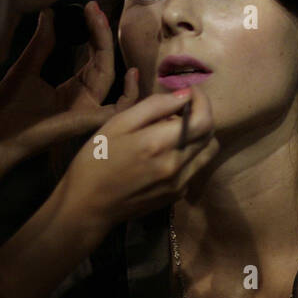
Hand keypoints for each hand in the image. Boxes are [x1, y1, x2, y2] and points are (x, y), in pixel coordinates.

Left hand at [0, 3, 118, 182]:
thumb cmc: (5, 112)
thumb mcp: (26, 69)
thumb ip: (41, 44)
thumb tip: (49, 14)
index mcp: (72, 90)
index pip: (92, 57)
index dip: (93, 32)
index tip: (89, 8)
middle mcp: (85, 99)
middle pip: (103, 61)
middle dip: (100, 33)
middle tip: (93, 8)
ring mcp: (88, 110)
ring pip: (110, 75)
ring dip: (108, 46)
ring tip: (100, 21)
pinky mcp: (87, 121)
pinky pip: (119, 108)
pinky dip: (131, 93)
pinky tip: (131, 71)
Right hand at [59, 69, 219, 231]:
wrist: (87, 207)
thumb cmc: (96, 160)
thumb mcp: (118, 124)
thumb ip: (155, 106)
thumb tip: (185, 94)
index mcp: (159, 144)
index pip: (204, 119)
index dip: (203, 101)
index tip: (190, 91)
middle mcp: (176, 165)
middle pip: (209, 134)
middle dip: (200, 114)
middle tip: (178, 108)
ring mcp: (179, 183)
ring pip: (208, 151)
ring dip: (199, 135)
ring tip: (174, 129)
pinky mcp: (177, 195)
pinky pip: (196, 167)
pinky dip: (190, 153)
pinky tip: (168, 150)